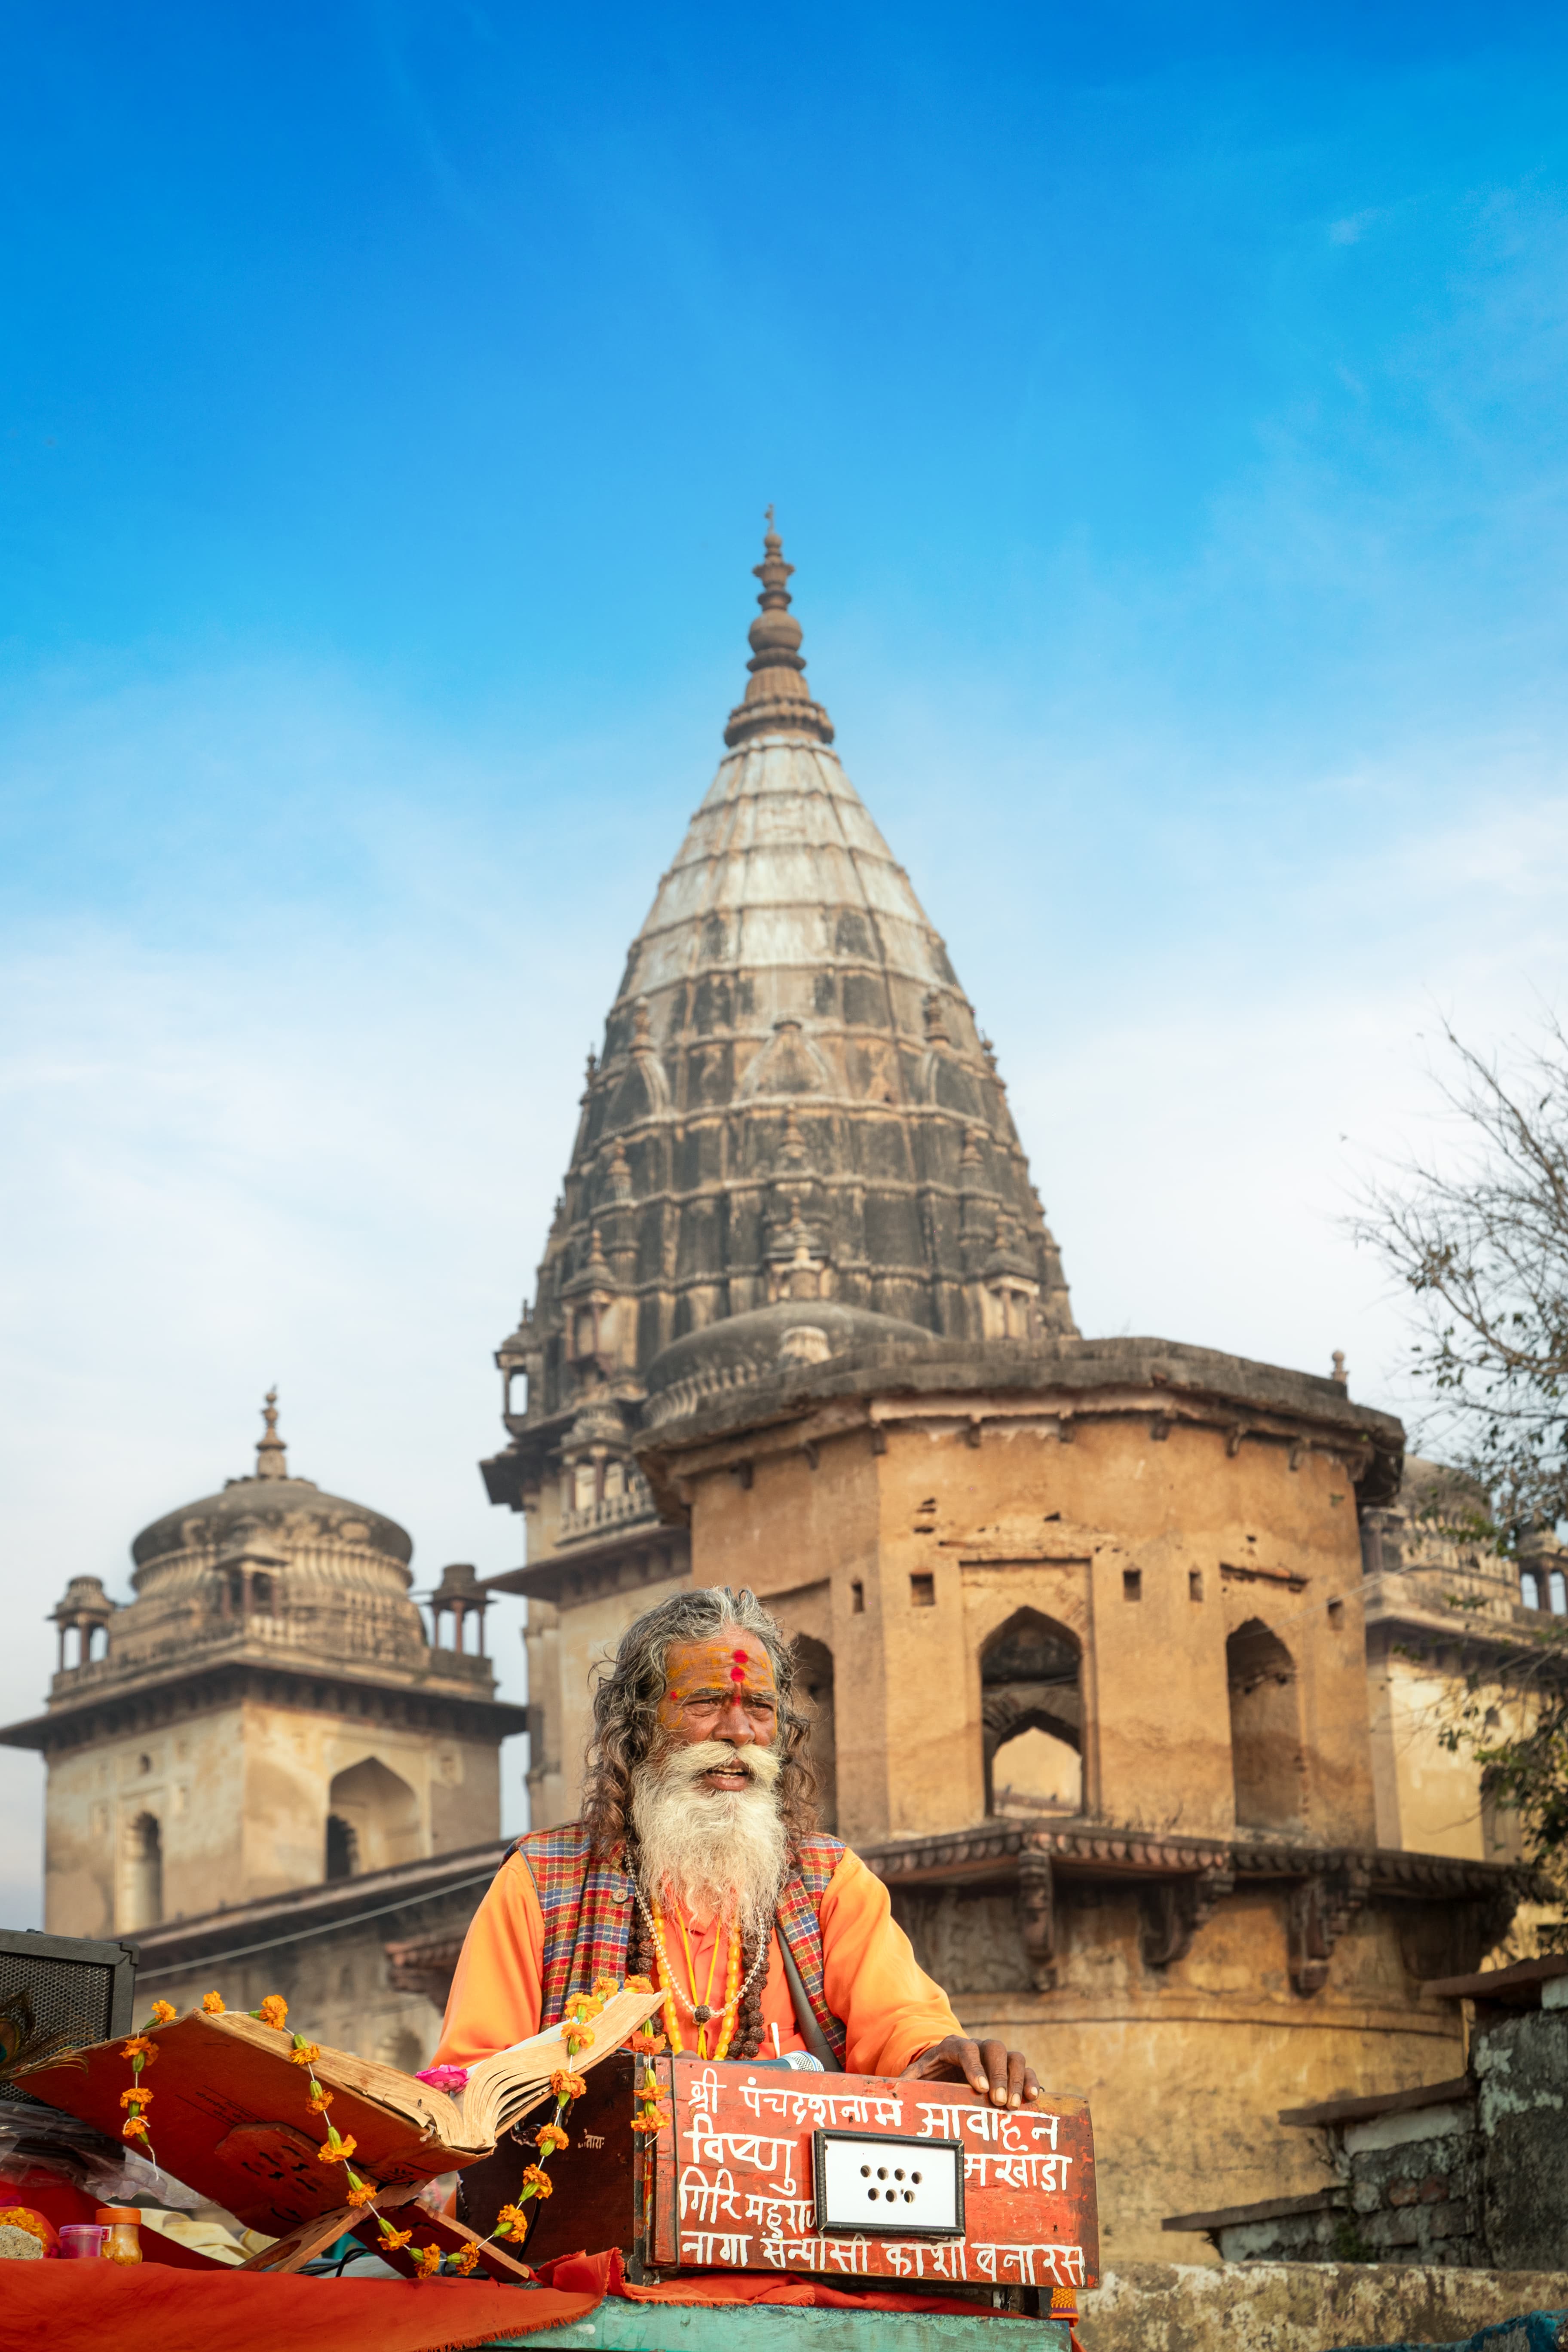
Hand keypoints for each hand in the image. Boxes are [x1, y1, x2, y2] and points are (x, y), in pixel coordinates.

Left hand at [899, 2036, 1038, 2109]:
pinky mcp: (1010, 2068)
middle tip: (999, 2102)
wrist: (948, 2068)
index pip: (967, 2049)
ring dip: (1017, 2080)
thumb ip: (910, 2080)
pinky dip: (1031, 2081)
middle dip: (998, 2075)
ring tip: (1014, 2106)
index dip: (975, 2067)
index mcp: (954, 2046)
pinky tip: (1033, 2098)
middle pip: (994, 2049)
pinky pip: (1026, 2069)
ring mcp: (997, 2057)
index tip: (979, 2088)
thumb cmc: (935, 2073)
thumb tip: (897, 2089)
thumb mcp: (920, 2074)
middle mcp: (979, 2047)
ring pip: (1013, 2057)